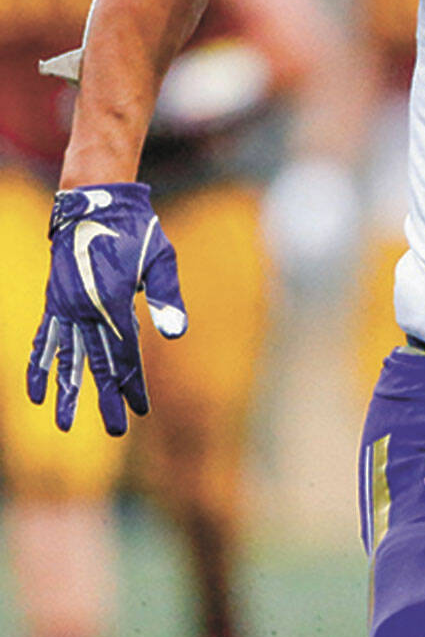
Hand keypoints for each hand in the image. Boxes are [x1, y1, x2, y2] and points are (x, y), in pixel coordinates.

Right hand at [27, 184, 187, 435]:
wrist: (95, 204)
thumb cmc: (137, 232)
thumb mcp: (162, 260)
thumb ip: (167, 298)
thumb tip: (176, 335)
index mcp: (115, 301)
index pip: (125, 353)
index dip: (133, 383)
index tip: (141, 410)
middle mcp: (86, 308)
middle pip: (96, 362)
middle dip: (106, 398)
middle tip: (117, 432)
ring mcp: (65, 306)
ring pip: (65, 357)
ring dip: (67, 392)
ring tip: (65, 425)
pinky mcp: (54, 302)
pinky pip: (43, 340)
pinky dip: (39, 365)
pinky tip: (36, 392)